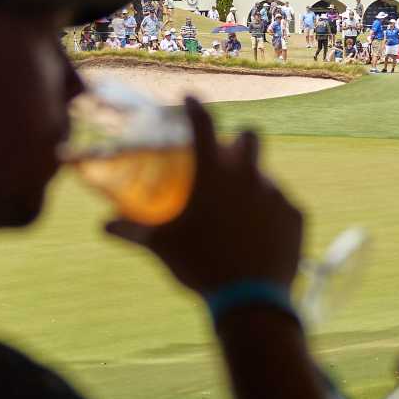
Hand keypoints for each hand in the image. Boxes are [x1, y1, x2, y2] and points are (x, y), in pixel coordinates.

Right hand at [106, 98, 302, 294]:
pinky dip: (269, 213)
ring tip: (239, 212)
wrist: (251, 300)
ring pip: (266, 176)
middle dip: (239, 139)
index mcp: (215, 174)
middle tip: (228, 154)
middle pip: (250, 136)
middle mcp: (250, 175)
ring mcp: (277, 194)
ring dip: (252, 184)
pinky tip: (259, 234)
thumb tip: (102, 225)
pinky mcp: (296, 215)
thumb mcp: (161, 247)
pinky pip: (282, 206)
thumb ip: (131, 231)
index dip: (195, 106)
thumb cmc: (199, 267)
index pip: (203, 124)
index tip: (190, 98)